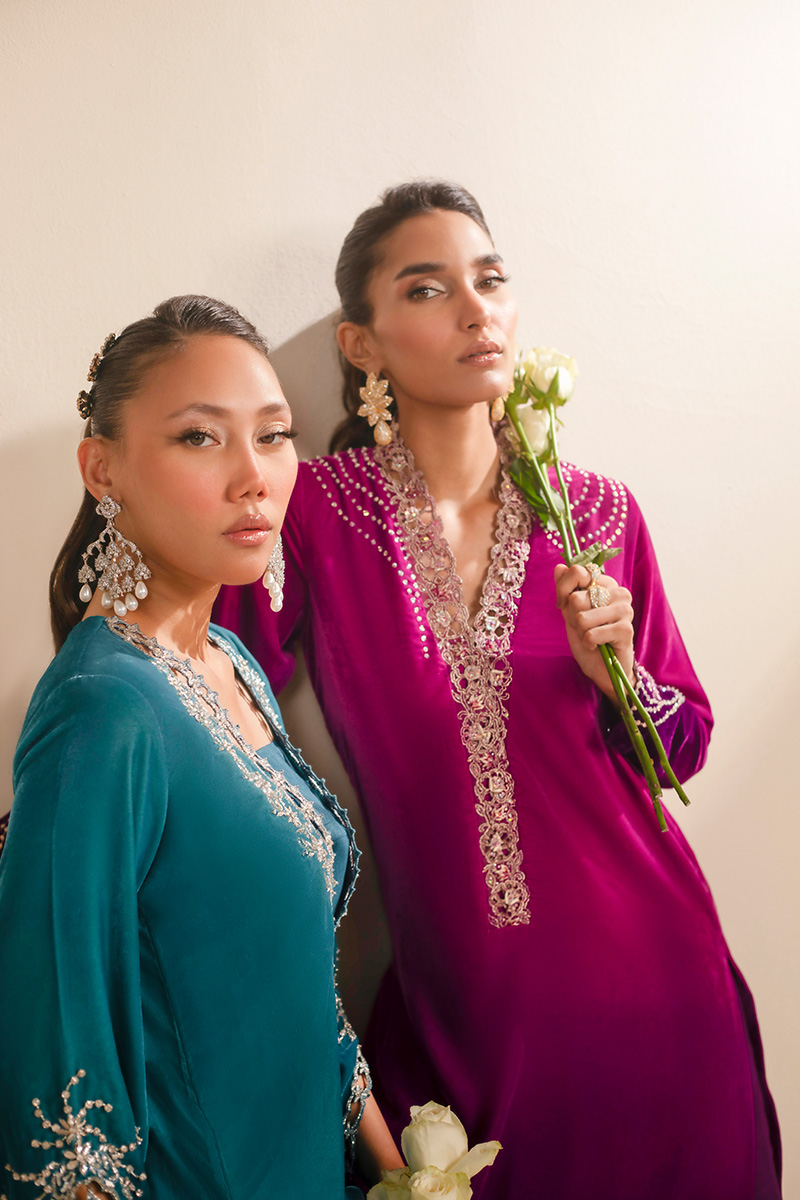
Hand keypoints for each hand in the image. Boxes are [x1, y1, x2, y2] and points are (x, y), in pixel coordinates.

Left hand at [554, 562, 634, 703]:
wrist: (603, 668)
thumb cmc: (587, 638)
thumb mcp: (570, 612)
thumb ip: (565, 589)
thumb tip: (559, 566)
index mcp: (606, 583)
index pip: (578, 571)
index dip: (563, 591)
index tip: (564, 605)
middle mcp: (619, 592)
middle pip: (576, 598)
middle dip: (573, 618)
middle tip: (584, 627)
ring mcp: (625, 610)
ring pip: (582, 617)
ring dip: (580, 632)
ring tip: (591, 636)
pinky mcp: (626, 630)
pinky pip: (591, 634)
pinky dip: (588, 644)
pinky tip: (597, 646)